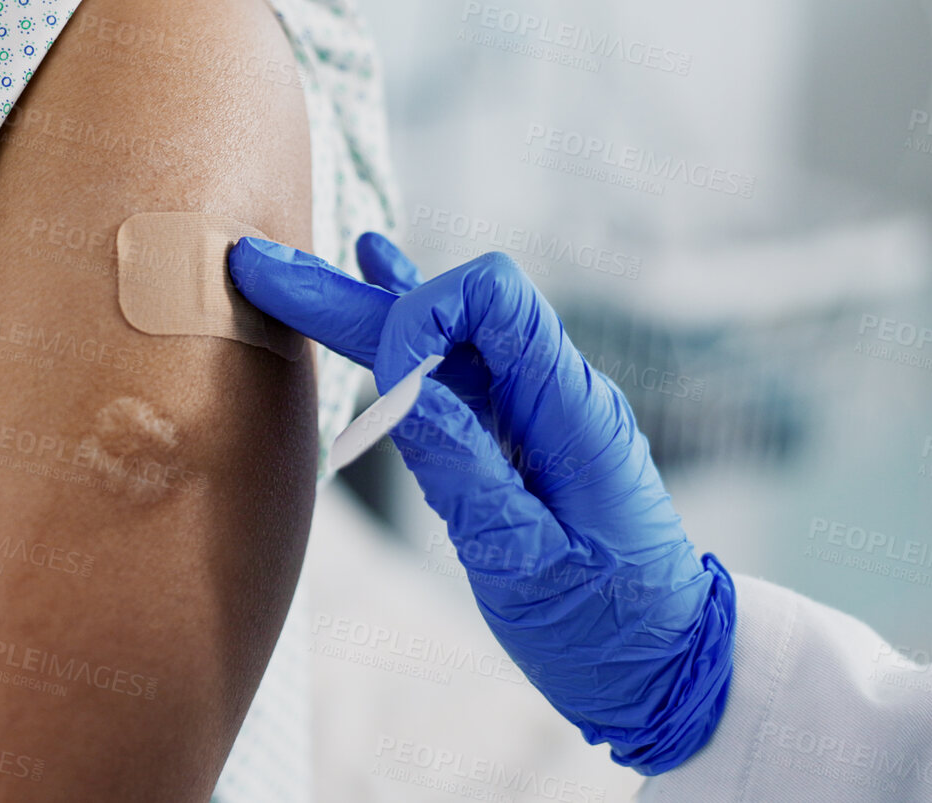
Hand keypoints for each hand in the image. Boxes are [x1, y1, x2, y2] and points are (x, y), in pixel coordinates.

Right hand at [228, 232, 734, 774]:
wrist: (669, 665)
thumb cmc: (610, 627)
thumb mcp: (527, 565)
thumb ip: (465, 471)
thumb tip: (404, 391)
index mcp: (570, 411)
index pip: (492, 299)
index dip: (423, 315)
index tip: (387, 382)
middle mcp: (554, 392)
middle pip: (450, 310)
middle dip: (353, 294)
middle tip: (262, 265)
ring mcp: (535, 411)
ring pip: (443, 335)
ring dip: (362, 307)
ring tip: (285, 276)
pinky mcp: (517, 436)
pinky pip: (458, 366)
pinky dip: (408, 328)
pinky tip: (374, 275)